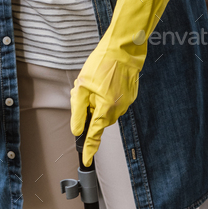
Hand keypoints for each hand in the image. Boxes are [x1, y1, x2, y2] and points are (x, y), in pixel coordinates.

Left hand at [70, 0, 168, 166]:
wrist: (125, 47)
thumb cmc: (102, 64)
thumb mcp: (82, 87)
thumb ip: (78, 112)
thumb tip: (77, 131)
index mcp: (104, 110)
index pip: (94, 136)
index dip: (89, 149)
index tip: (86, 160)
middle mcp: (117, 110)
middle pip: (98, 121)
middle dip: (90, 112)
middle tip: (85, 91)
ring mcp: (125, 104)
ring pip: (106, 112)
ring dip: (98, 103)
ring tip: (96, 82)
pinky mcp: (130, 97)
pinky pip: (114, 103)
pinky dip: (107, 97)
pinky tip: (105, 80)